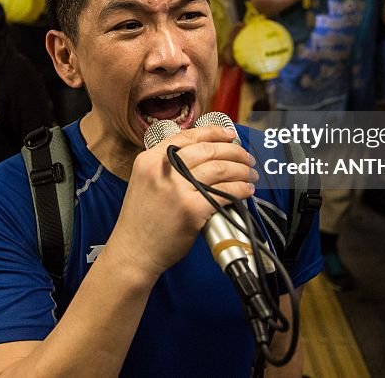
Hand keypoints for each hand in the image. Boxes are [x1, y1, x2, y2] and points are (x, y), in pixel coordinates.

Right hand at [108, 125, 256, 280]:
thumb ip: (166, 166)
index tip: (230, 135)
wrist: (133, 251)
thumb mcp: (144, 181)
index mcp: (149, 159)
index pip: (188, 136)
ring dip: (241, 170)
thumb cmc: (140, 222)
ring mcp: (177, 189)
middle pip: (208, 150)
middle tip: (246, 157)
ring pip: (220, 169)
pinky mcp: (192, 209)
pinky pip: (224, 192)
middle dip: (234, 151)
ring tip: (250, 174)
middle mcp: (163, 169)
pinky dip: (240, 190)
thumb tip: (203, 157)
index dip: (214, 132)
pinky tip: (246, 191)